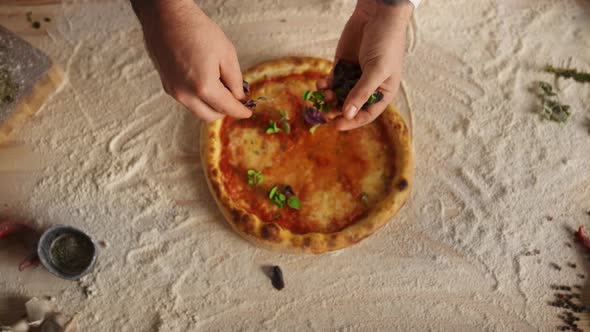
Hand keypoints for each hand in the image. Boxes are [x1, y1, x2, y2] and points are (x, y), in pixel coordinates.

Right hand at [134, 0, 250, 121]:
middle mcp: (185, 94)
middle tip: (235, 100)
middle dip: (225, 111)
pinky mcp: (167, 85)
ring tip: (221, 88)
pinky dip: (199, 98)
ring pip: (197, 110)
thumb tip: (238, 96)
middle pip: (210, 116)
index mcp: (203, 86)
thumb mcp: (227, 53)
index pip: (227, 107)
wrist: (167, 16)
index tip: (247, 112)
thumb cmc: (196, 29)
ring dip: (211, 105)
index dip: (240, 111)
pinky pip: (187, 100)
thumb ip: (235, 80)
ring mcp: (173, 91)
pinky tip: (206, 83)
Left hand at [317, 0, 412, 129]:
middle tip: (325, 113)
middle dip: (337, 111)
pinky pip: (331, 81)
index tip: (337, 125)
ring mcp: (354, 76)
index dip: (352, 121)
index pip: (367, 114)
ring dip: (329, 98)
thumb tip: (346, 114)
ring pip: (338, 95)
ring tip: (323, 94)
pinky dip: (324, 85)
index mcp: (383, 92)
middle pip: (350, 107)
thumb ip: (361, 92)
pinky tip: (320, 85)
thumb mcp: (376, 70)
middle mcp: (368, 87)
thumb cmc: (386, 43)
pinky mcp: (342, 66)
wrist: (377, 14)